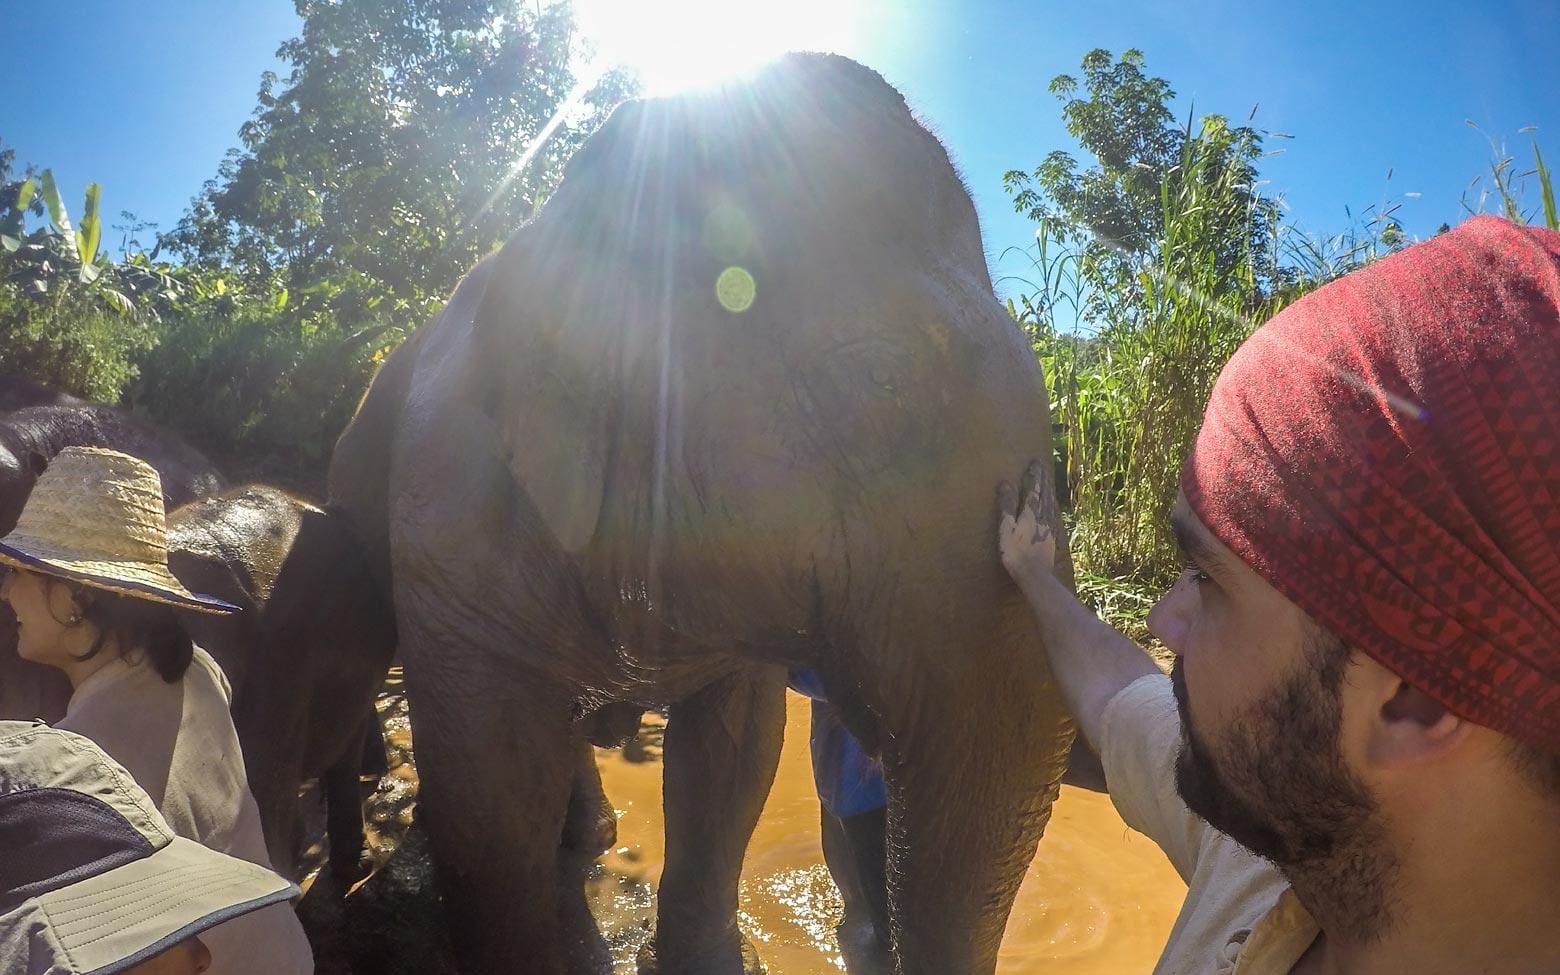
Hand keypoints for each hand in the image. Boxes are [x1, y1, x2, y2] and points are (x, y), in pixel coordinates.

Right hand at [996, 459, 1059, 583]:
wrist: (1035, 574)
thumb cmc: (1016, 551)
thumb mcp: (1007, 527)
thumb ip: (1007, 505)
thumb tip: (1005, 482)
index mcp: (1031, 511)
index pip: (1033, 488)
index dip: (1034, 475)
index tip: (1035, 462)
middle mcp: (1043, 516)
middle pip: (1044, 493)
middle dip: (1043, 479)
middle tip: (1043, 467)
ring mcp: (1049, 527)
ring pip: (1050, 503)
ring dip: (1049, 490)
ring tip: (1048, 482)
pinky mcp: (1052, 537)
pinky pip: (1053, 515)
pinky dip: (1052, 506)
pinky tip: (1052, 508)